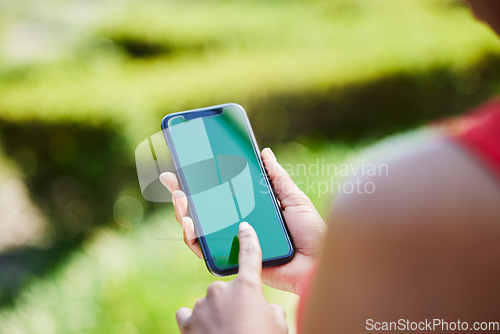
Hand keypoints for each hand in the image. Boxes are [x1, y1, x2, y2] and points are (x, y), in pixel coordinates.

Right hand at [160, 147, 325, 293]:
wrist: (317, 262)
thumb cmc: (309, 232)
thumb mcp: (293, 198)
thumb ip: (277, 178)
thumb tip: (264, 152)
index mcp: (250, 210)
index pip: (220, 195)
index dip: (202, 183)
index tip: (186, 167)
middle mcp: (237, 226)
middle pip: (203, 211)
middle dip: (182, 195)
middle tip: (171, 179)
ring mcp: (232, 243)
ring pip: (198, 229)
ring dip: (182, 213)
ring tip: (179, 198)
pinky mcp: (231, 260)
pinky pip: (205, 251)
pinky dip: (192, 237)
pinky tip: (188, 221)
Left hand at [176, 222, 287, 333]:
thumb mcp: (278, 324)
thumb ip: (268, 308)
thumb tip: (260, 309)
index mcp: (247, 287)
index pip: (250, 255)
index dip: (249, 240)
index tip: (244, 227)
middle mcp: (221, 289)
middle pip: (229, 291)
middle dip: (235, 305)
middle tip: (244, 326)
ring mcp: (201, 305)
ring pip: (209, 305)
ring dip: (217, 316)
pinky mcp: (187, 322)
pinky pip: (189, 315)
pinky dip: (195, 322)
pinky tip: (203, 333)